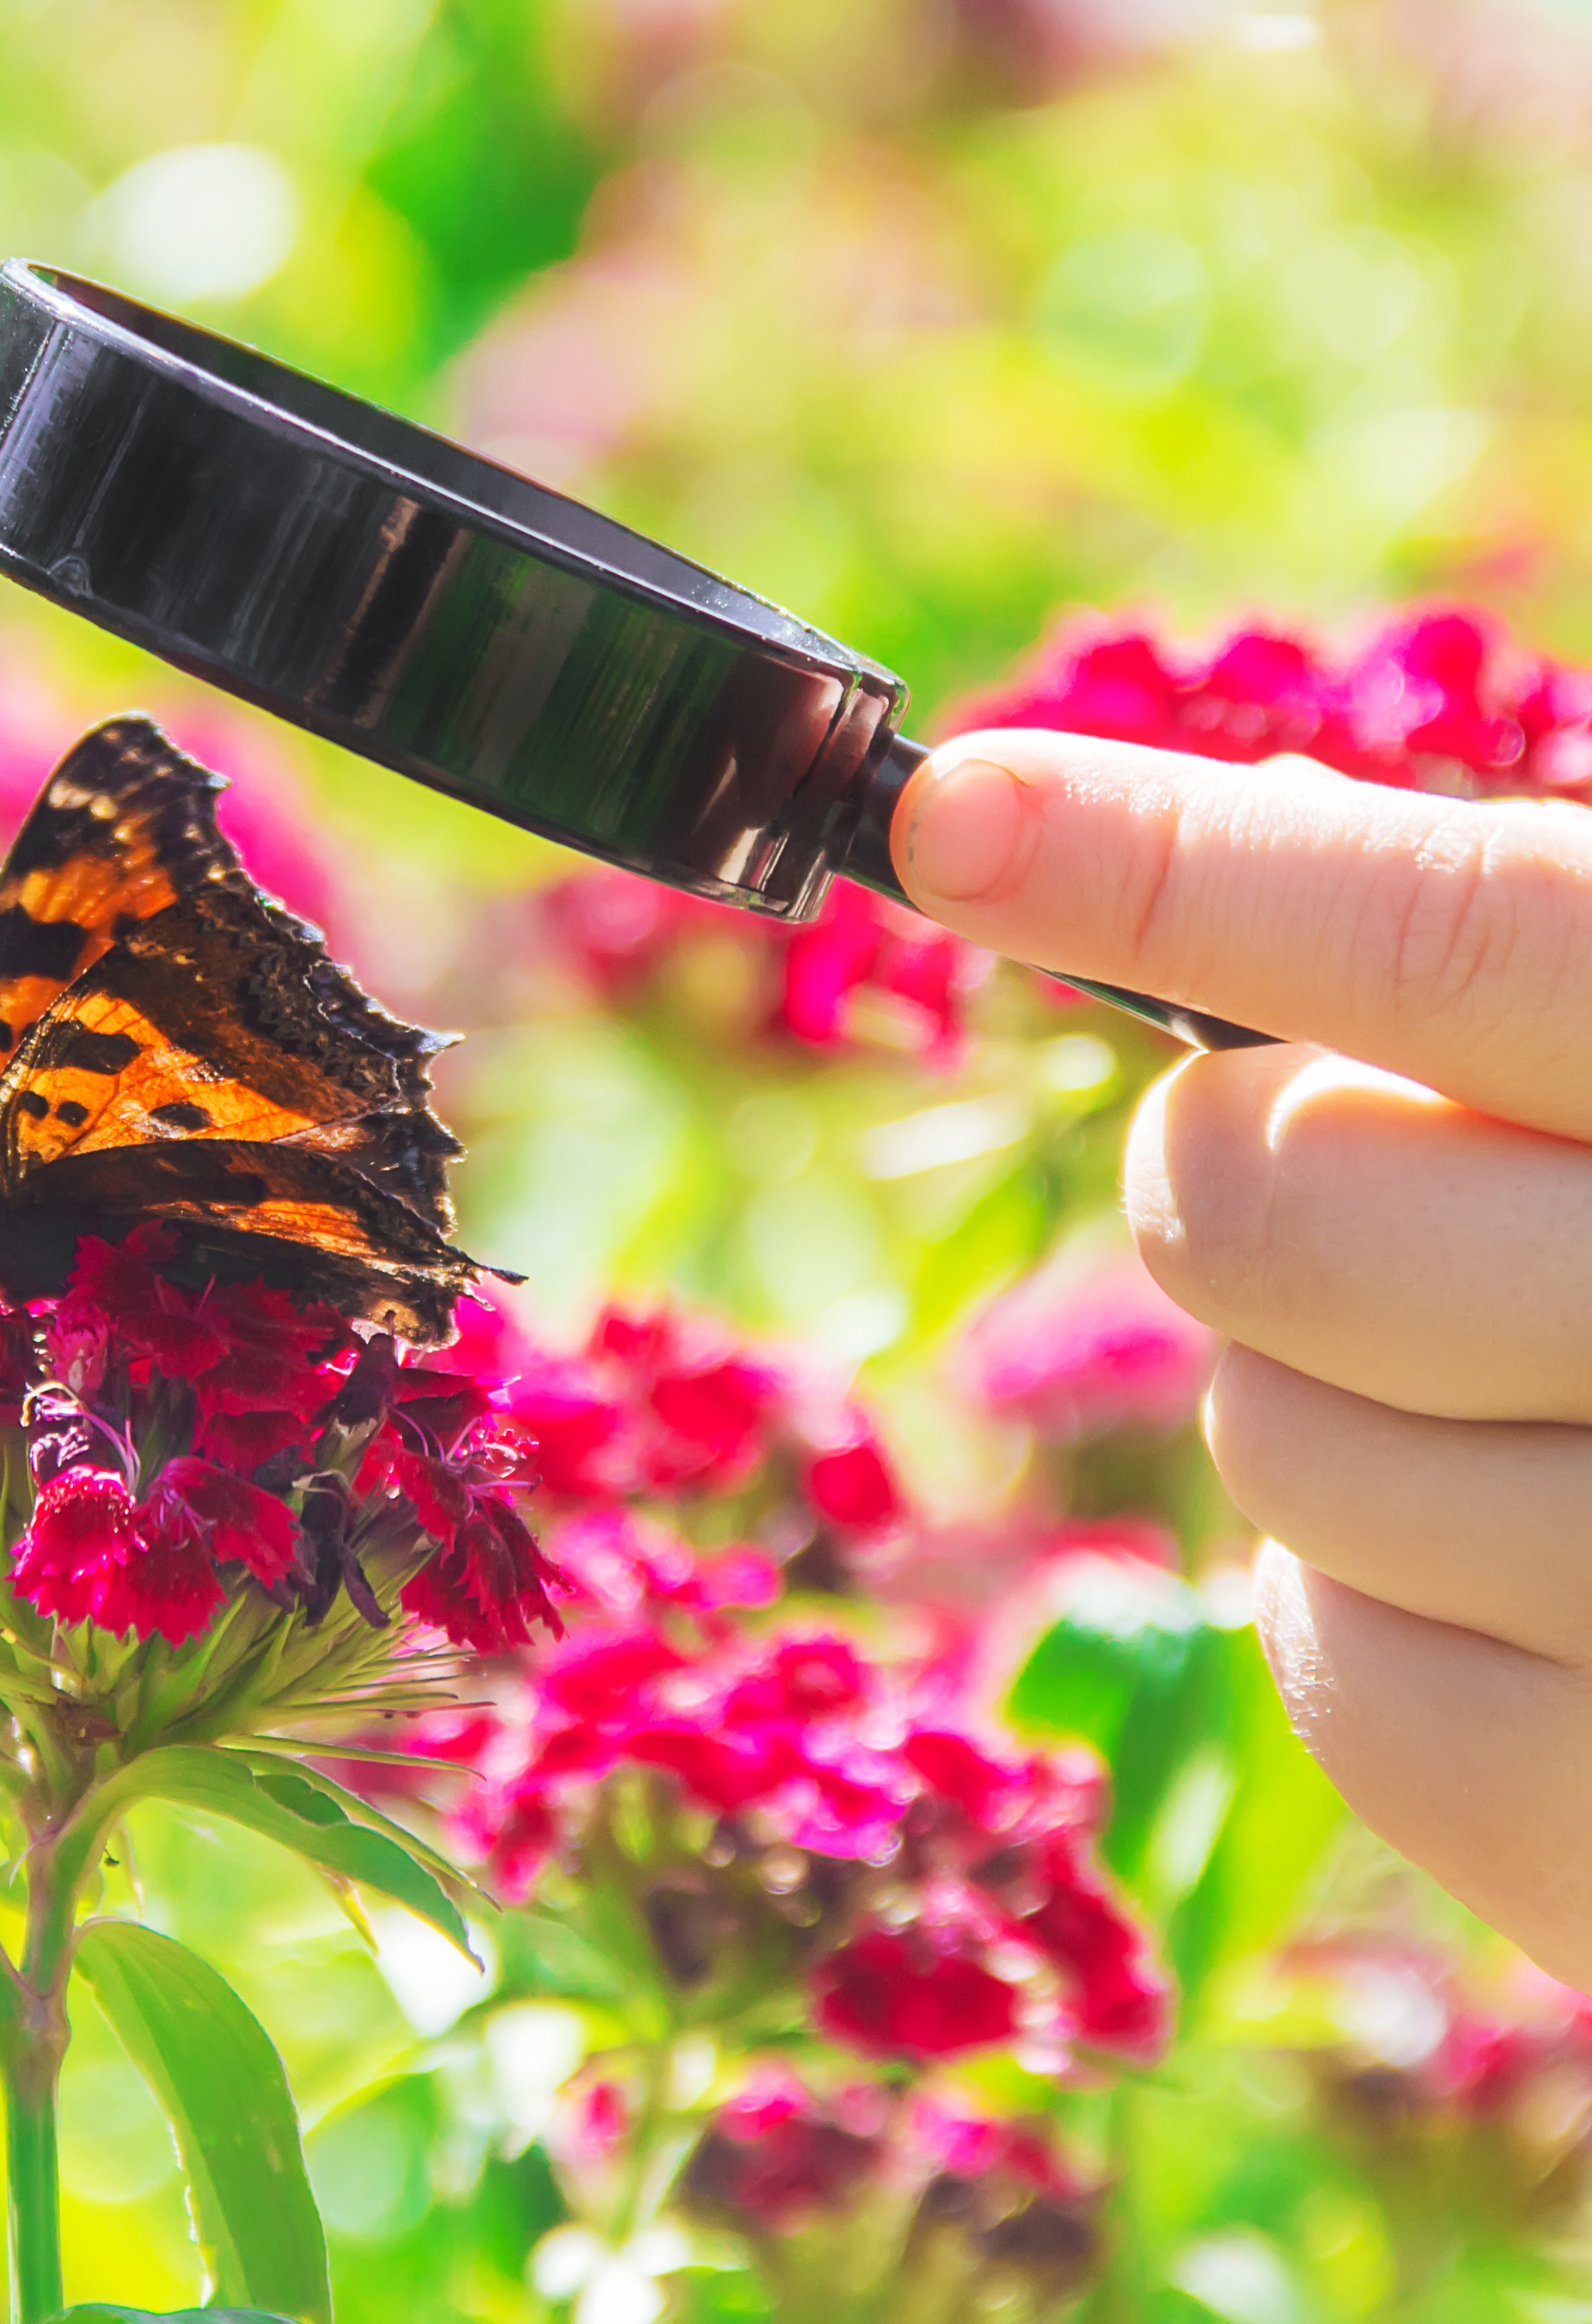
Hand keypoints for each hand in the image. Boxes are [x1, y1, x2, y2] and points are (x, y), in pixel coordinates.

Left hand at [894, 732, 1591, 1984]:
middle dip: (1226, 1178)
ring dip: (1315, 1401)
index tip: (957, 817)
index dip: (1178, 866)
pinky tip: (1520, 1576)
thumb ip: (1528, 957)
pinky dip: (1362, 1603)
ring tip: (1512, 1398)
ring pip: (1270, 1443)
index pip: (1452, 940)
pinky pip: (1334, 1667)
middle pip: (1275, 1209)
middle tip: (1332, 1173)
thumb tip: (1269, 826)